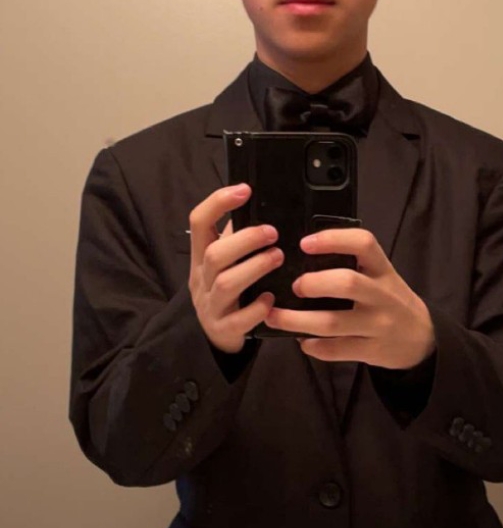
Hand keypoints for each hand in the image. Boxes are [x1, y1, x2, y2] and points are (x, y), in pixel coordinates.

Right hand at [188, 183, 282, 351]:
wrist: (213, 337)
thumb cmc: (228, 293)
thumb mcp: (226, 265)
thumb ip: (239, 241)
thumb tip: (264, 209)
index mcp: (200, 257)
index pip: (199, 222)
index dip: (218, 203)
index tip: (245, 190)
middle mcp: (201, 279)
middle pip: (214, 254)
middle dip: (245, 240)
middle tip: (272, 233)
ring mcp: (210, 306)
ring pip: (225, 284)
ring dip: (254, 267)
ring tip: (278, 258)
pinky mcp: (223, 329)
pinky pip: (239, 319)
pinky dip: (256, 308)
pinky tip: (271, 299)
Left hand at [264, 227, 435, 368]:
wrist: (423, 338)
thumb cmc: (392, 301)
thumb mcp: (383, 277)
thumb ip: (355, 267)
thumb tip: (303, 258)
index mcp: (383, 271)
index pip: (363, 244)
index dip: (333, 239)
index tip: (305, 243)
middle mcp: (382, 296)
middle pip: (347, 283)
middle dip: (313, 283)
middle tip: (294, 286)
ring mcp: (377, 325)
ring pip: (333, 322)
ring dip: (297, 320)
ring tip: (275, 316)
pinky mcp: (371, 351)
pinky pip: (336, 350)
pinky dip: (313, 346)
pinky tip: (302, 341)